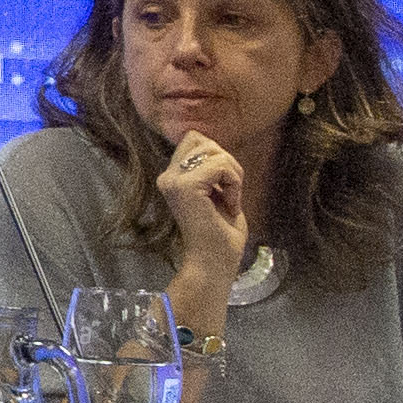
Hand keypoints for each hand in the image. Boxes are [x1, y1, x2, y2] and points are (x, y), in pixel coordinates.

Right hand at [157, 131, 253, 283]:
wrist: (214, 263)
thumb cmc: (221, 235)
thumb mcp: (218, 193)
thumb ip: (213, 170)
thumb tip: (218, 148)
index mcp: (171, 177)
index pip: (194, 139)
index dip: (217, 157)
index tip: (223, 187)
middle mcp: (167, 176)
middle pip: (203, 140)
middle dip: (227, 162)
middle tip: (230, 192)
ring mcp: (174, 181)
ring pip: (214, 151)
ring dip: (233, 174)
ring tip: (230, 200)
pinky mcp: (186, 187)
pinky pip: (221, 166)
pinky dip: (235, 184)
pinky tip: (230, 205)